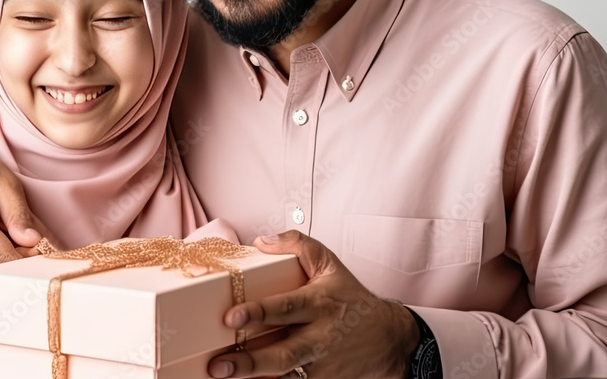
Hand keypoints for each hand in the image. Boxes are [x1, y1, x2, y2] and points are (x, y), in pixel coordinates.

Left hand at [208, 231, 418, 378]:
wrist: (388, 338)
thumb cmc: (351, 299)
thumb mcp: (329, 264)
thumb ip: (297, 245)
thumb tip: (261, 242)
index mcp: (318, 304)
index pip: (285, 308)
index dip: (258, 313)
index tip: (230, 317)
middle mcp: (319, 337)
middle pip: (283, 353)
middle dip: (250, 360)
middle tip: (218, 363)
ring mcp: (320, 364)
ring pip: (285, 375)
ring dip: (253, 377)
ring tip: (221, 375)